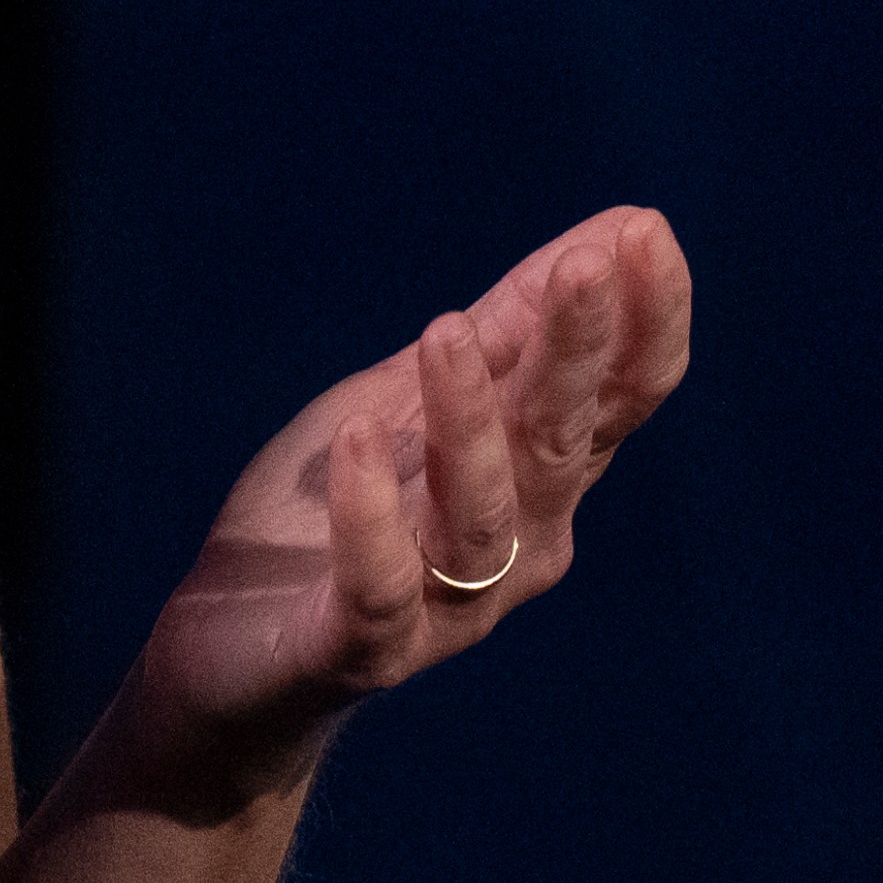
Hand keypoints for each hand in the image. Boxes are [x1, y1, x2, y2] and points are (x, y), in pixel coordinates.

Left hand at [131, 205, 691, 797]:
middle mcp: (513, 547)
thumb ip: (508, 328)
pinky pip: (380, 587)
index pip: (614, 405)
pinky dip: (371, 514)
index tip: (647, 234)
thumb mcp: (412, 394)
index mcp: (536, 482)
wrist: (234, 650)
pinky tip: (358, 437)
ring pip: (479, 515)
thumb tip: (611, 233)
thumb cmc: (339, 508)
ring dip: (470, 421)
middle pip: (560, 446)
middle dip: (576, 354)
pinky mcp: (362, 649)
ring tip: (447, 331)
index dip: (642, 326)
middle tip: (585, 266)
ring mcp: (444, 606)